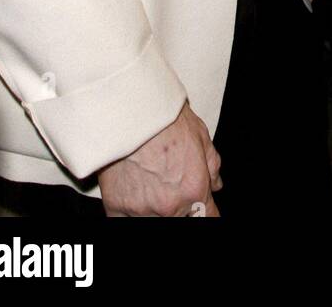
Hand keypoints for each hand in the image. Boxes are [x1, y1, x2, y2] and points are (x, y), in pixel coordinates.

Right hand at [97, 101, 222, 215]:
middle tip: (168, 185)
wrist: (129, 109)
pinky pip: (123, 221)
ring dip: (152, 207)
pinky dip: (128, 211)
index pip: (208, 217)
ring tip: (147, 181)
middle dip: (178, 206)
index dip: (203, 211)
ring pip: (151, 220)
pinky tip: (130, 192)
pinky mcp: (116, 207)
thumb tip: (216, 184)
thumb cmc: (165, 117)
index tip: (198, 207)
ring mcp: (142, 210)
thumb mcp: (200, 135)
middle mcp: (170, 206)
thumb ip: (212, 166)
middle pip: (179, 220)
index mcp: (194, 190)